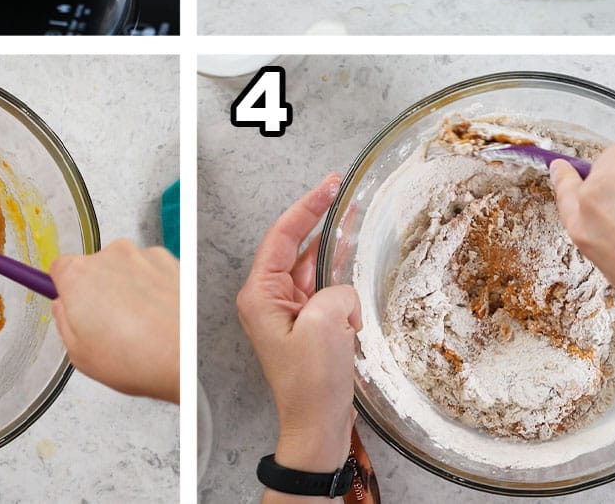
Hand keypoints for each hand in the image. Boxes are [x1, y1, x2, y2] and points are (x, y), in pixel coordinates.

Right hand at [50, 239, 178, 402]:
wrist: (189, 355)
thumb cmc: (137, 358)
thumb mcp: (79, 354)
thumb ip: (64, 321)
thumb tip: (64, 306)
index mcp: (79, 275)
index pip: (59, 268)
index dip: (65, 288)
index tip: (69, 300)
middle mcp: (110, 255)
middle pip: (94, 268)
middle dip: (98, 291)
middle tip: (109, 326)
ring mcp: (142, 255)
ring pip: (124, 269)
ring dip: (128, 289)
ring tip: (139, 326)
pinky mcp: (170, 260)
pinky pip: (151, 271)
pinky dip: (153, 287)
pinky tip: (158, 316)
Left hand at [236, 174, 359, 475]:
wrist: (316, 428)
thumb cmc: (310, 385)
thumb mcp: (326, 326)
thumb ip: (336, 293)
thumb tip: (343, 294)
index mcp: (260, 294)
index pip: (282, 235)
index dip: (307, 206)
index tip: (329, 185)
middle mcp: (268, 299)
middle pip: (295, 246)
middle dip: (320, 221)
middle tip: (343, 192)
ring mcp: (287, 313)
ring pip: (311, 267)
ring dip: (333, 251)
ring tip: (353, 222)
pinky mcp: (306, 326)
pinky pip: (323, 291)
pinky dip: (341, 283)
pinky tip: (354, 278)